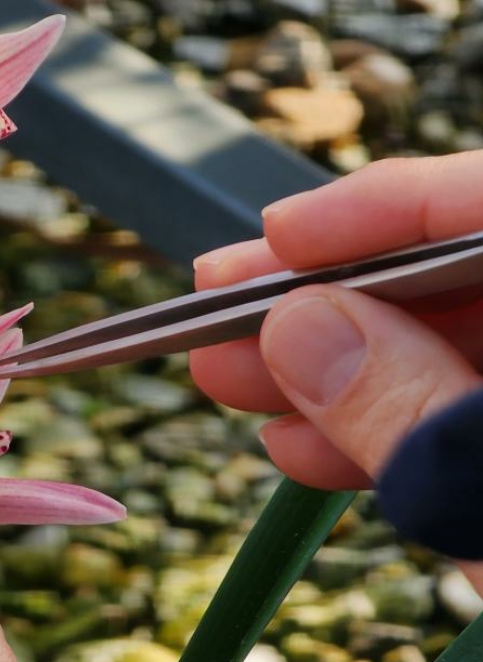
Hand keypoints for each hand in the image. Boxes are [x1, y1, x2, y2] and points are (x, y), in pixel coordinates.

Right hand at [190, 153, 482, 489]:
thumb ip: (406, 409)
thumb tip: (296, 328)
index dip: (376, 209)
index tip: (273, 235)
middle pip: (455, 275)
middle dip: (325, 296)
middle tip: (217, 304)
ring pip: (444, 350)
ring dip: (327, 368)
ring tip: (227, 378)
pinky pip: (453, 420)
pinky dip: (376, 431)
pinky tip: (297, 440)